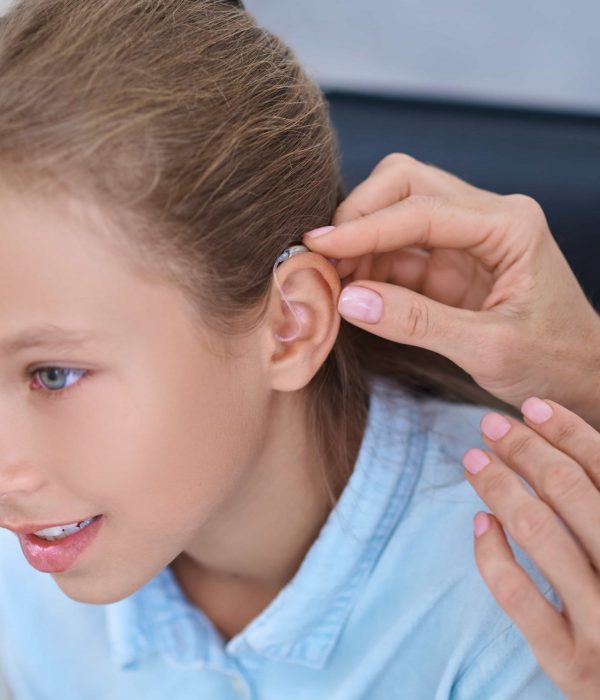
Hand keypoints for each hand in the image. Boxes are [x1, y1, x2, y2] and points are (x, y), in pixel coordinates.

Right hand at [301, 153, 599, 428]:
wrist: (579, 376)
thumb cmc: (552, 360)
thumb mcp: (488, 348)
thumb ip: (416, 323)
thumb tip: (347, 301)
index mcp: (510, 225)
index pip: (423, 210)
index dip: (365, 227)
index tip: (318, 245)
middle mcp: (487, 217)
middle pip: (407, 184)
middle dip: (360, 214)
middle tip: (324, 256)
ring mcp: (465, 237)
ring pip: (396, 210)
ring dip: (359, 239)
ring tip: (329, 277)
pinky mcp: (448, 263)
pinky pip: (397, 250)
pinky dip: (368, 264)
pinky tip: (349, 287)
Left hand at [463, 397, 599, 698]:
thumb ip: (599, 507)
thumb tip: (570, 453)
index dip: (568, 431)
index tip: (531, 406)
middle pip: (570, 490)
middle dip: (525, 449)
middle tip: (491, 425)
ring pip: (538, 530)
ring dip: (499, 485)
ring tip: (474, 459)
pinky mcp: (570, 662)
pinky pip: (517, 593)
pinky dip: (492, 551)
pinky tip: (481, 522)